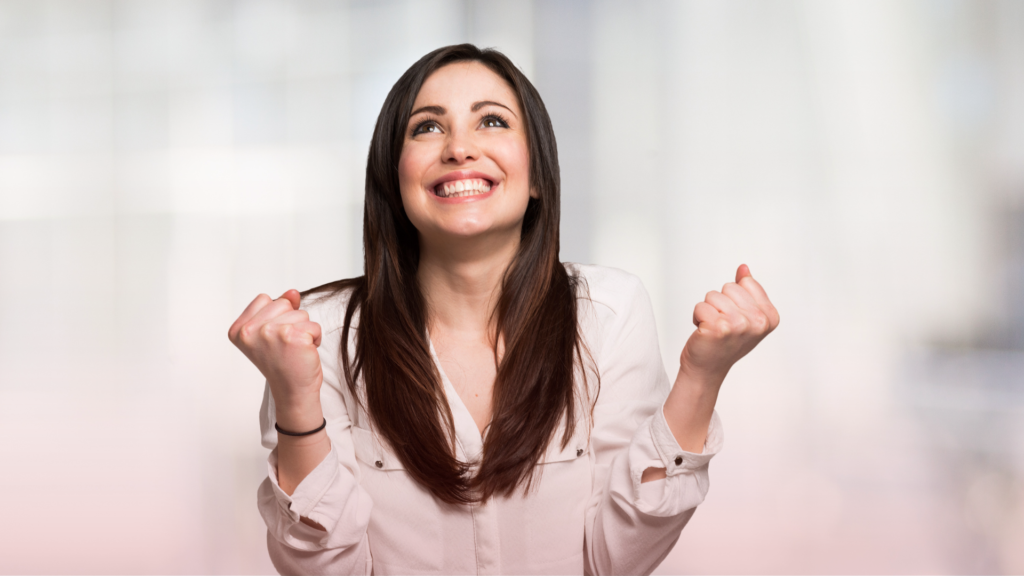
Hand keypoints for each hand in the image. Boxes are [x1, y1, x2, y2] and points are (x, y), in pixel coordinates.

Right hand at [227, 289, 323, 429]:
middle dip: (291, 321)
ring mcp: (269, 333)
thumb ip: (280, 308)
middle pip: (284, 303)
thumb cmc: (283, 363)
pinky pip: (314, 326)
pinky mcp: (292, 337)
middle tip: (285, 346)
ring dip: (304, 330)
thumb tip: (292, 292)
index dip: (276, 316)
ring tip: (294, 350)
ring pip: (301, 313)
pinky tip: (304, 353)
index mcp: (238, 329)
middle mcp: (249, 331)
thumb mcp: (274, 331)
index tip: (272, 339)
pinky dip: (315, 338)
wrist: (293, 391)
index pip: (265, 299)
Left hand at [680, 264, 778, 383]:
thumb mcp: (744, 315)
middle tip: (722, 324)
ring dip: (708, 310)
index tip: (736, 317)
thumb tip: (744, 268)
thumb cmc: (725, 342)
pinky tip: (704, 333)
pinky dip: (697, 317)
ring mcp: (739, 325)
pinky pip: (700, 306)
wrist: (707, 369)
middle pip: (729, 287)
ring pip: (712, 295)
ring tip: (713, 328)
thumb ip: (746, 290)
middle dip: (720, 302)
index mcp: (770, 316)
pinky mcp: (718, 329)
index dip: (734, 297)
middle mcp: (758, 322)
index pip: (746, 282)